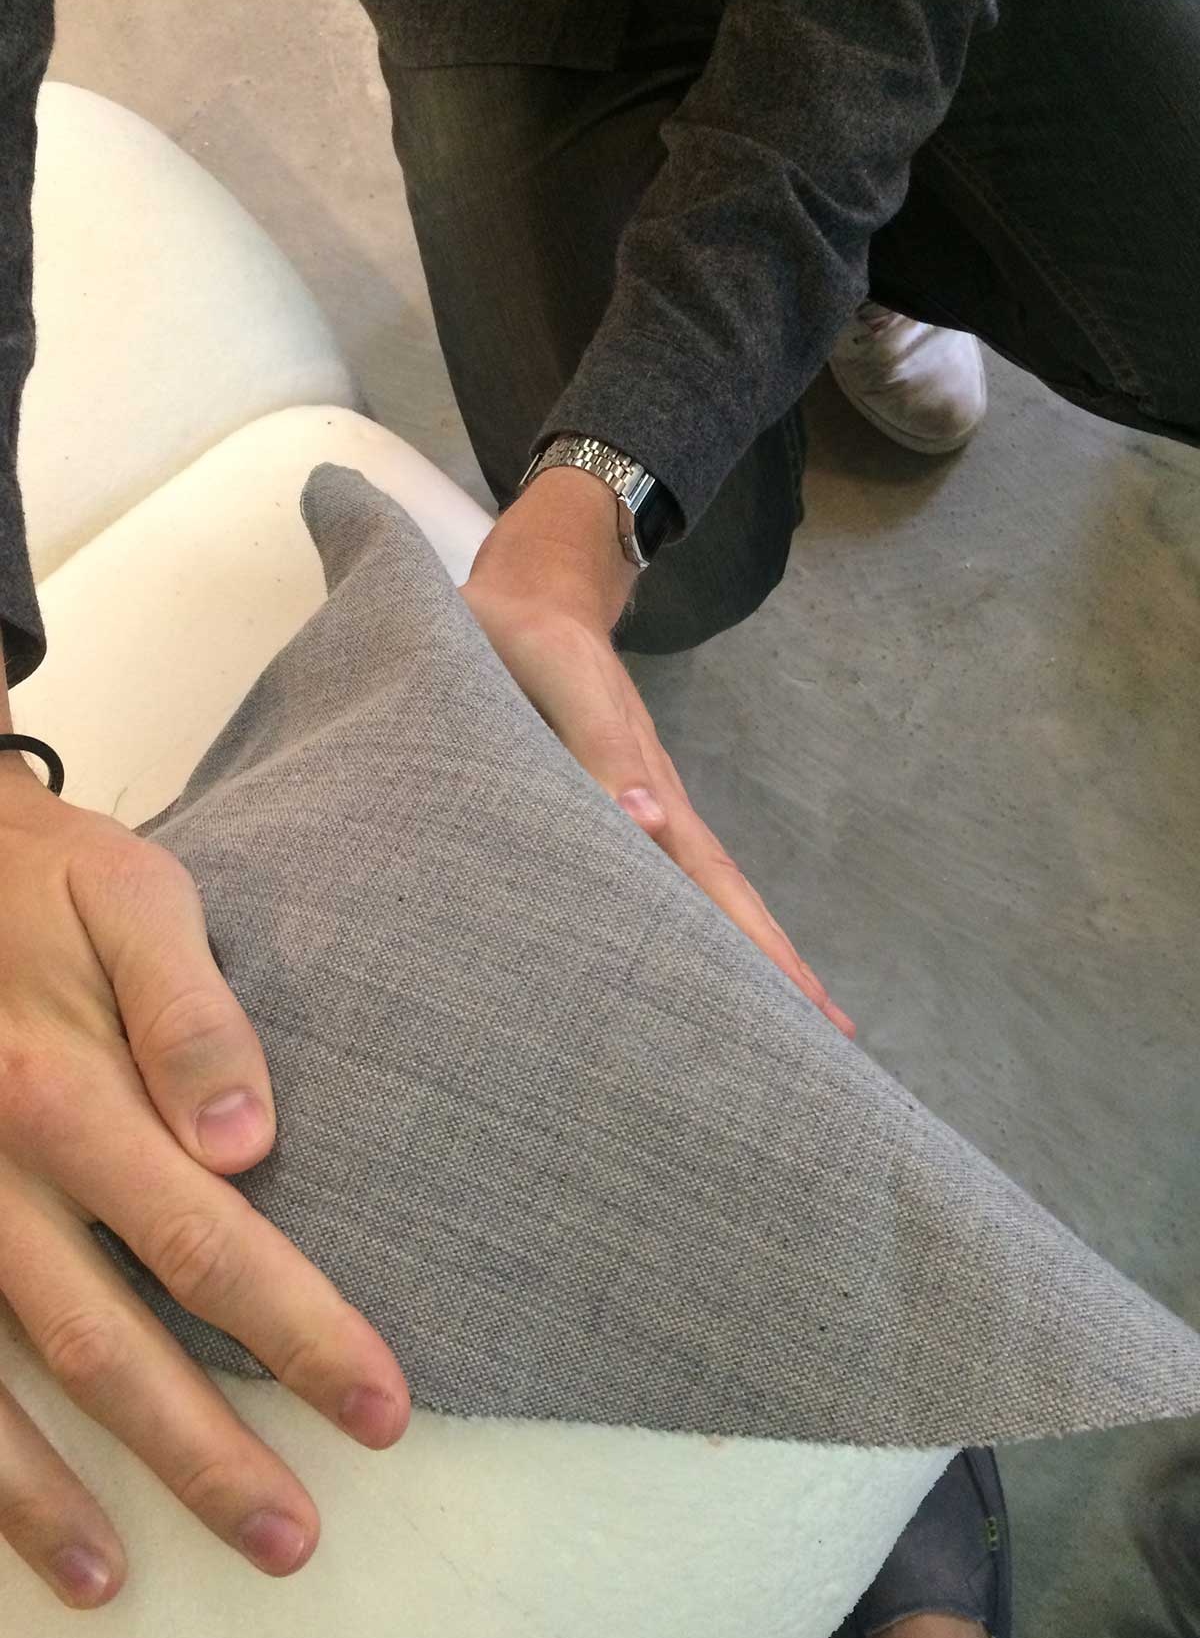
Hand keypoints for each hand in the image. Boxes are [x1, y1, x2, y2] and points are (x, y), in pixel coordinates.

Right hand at [0, 753, 409, 1607]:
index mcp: (63, 1089)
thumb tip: (249, 1141)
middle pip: (107, 1339)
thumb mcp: (132, 899)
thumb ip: (190, 1015)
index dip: (295, 1332)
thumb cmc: (46, 882)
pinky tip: (39, 1541)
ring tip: (144, 1579)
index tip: (380, 1408)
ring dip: (72, 1494)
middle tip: (294, 1535)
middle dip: (204, 1449)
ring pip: (8, 1382)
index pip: (204, 1239)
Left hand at [463, 466, 853, 1038]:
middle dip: (774, 968)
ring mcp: (648, 806)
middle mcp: (659, 806)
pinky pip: (671, 880)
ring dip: (748, 955)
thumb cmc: (517, 635)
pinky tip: (701, 967)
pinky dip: (700, 927)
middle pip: (728, 897)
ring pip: (707, 893)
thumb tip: (646, 821)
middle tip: (829, 1048)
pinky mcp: (625, 804)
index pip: (710, 880)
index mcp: (642, 784)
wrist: (534, 589)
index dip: (751, 944)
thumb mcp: (552, 680)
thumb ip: (592, 743)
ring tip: (789, 1026)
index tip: (799, 1009)